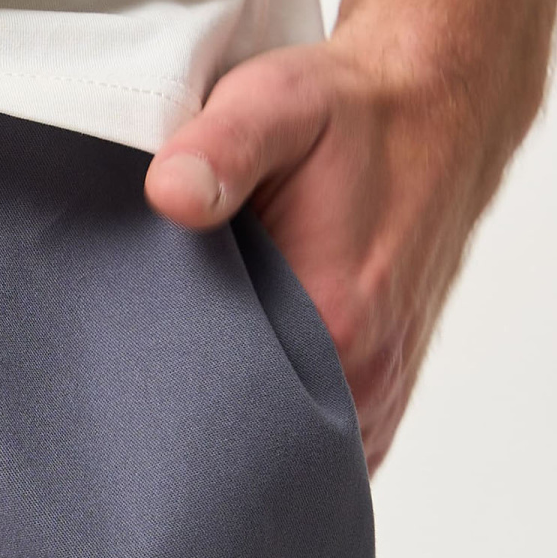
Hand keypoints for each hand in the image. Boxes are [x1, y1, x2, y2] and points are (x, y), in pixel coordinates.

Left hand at [142, 12, 524, 467]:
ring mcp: (383, 388)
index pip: (231, 425)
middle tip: (133, 393)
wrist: (437, 103)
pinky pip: (322, 442)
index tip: (120, 391)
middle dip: (196, 438)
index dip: (167, 415)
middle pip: (260, 451)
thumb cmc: (350, 111)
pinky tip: (232, 382)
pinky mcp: (385, 384)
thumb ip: (219, 149)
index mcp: (338, 326)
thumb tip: (169, 193)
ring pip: (295, 454)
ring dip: (240, 433)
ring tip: (180, 389)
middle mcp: (369, 376)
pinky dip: (278, 428)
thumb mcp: (275, 104)